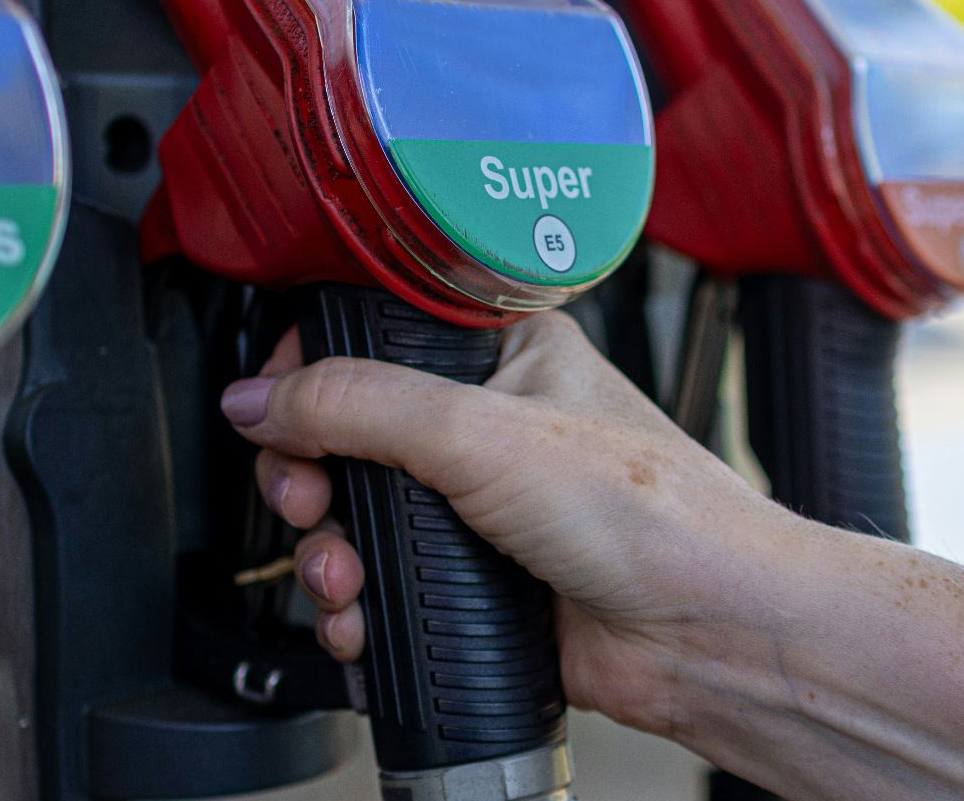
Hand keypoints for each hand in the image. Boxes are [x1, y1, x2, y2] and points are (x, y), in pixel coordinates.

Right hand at [221, 310, 791, 733]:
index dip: (310, 370)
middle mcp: (488, 421)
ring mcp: (480, 506)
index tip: (276, 410)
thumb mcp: (480, 431)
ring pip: (358, 519)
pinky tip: (364, 622)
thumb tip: (260, 396)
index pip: (371, 334)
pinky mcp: (477, 580)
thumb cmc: (647, 512)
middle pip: (346, 436)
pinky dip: (361, 610)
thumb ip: (357, 405)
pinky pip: (387, 586)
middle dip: (310, 480)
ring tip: (345, 580)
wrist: (703, 630)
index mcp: (502, 350)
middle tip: (311, 504)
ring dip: (331, 556)